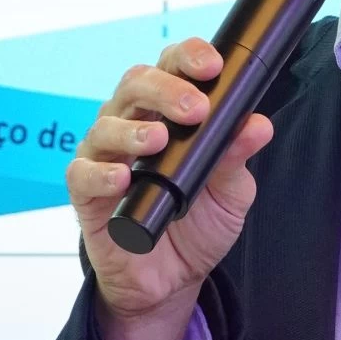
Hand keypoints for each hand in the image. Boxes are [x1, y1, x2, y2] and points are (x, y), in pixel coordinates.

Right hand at [68, 39, 272, 339]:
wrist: (171, 281)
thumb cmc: (196, 226)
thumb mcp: (230, 193)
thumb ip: (237, 157)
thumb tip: (258, 125)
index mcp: (167, 112)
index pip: (171, 67)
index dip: (188, 58)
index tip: (213, 65)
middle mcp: (131, 124)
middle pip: (136, 84)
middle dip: (165, 89)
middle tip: (195, 109)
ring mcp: (105, 156)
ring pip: (106, 124)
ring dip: (133, 129)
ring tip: (159, 140)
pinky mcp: (85, 193)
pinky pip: (83, 174)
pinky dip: (101, 173)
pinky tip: (122, 177)